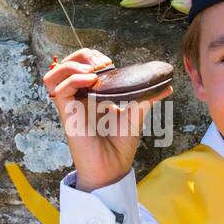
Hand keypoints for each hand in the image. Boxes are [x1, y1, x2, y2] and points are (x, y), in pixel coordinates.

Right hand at [43, 48, 173, 191]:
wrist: (113, 168)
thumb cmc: (120, 146)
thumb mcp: (135, 115)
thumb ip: (146, 98)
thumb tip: (167, 87)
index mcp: (92, 94)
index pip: (82, 64)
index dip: (93, 56)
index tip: (111, 64)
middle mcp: (79, 97)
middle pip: (67, 63)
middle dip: (83, 55)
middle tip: (102, 64)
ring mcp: (72, 104)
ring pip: (56, 72)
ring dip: (73, 64)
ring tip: (93, 71)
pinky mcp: (67, 113)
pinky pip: (60, 88)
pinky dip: (74, 78)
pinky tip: (91, 81)